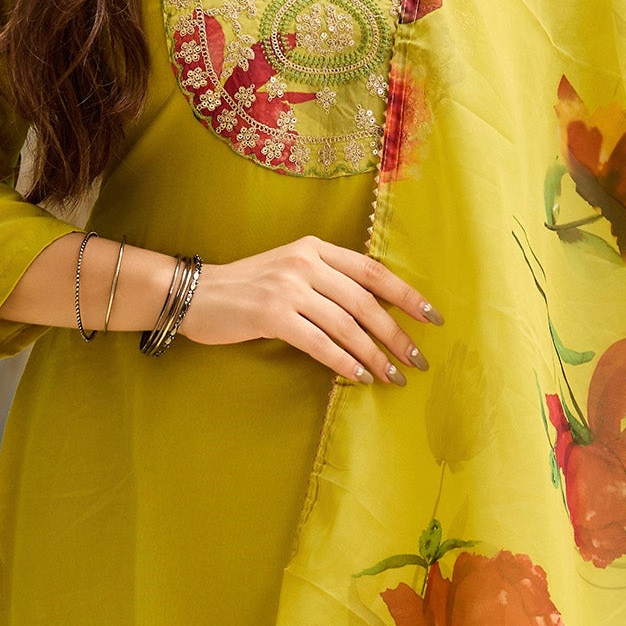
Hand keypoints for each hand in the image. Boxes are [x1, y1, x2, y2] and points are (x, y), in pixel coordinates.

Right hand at [185, 237, 439, 384]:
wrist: (193, 294)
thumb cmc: (245, 289)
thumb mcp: (289, 271)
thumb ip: (326, 281)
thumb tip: (374, 314)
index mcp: (315, 248)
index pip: (373, 271)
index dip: (407, 295)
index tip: (433, 318)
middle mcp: (305, 262)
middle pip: (366, 301)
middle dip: (397, 334)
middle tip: (417, 361)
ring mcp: (288, 287)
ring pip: (347, 324)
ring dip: (374, 354)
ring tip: (393, 376)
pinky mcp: (271, 314)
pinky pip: (319, 342)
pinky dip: (343, 361)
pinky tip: (358, 377)